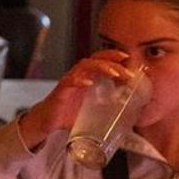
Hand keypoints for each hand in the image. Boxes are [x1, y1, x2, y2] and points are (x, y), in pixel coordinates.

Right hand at [18, 50, 133, 149]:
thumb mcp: (92, 109)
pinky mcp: (60, 91)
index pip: (101, 60)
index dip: (114, 56)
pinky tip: (88, 83)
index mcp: (86, 77)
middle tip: (127, 70)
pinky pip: (70, 81)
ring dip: (101, 67)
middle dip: (113, 61)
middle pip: (95, 59)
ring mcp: (69, 81)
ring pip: (84, 66)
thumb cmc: (68, 114)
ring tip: (114, 74)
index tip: (128, 59)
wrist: (47, 121)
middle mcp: (78, 75)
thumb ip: (109, 108)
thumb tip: (130, 117)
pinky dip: (79, 80)